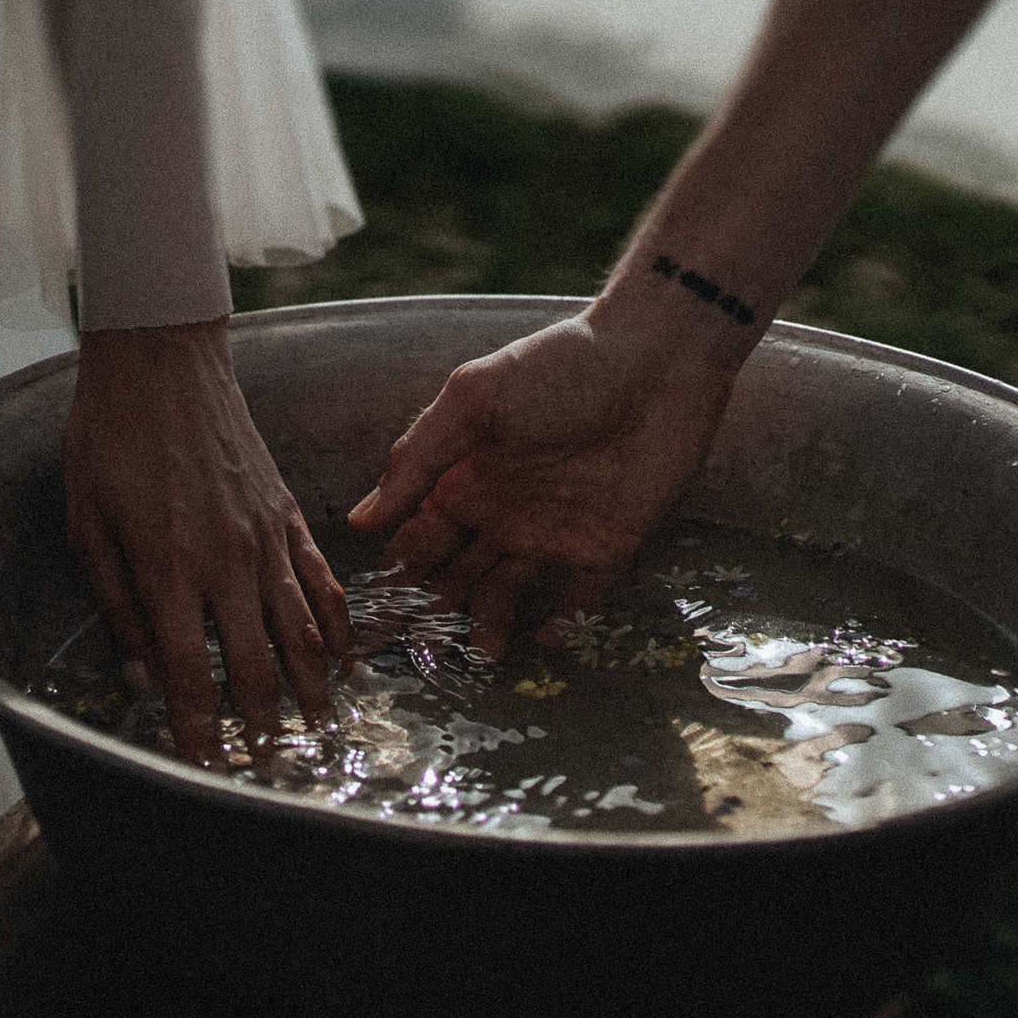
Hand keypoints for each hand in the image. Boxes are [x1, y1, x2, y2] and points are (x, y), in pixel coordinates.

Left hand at [63, 317, 352, 766]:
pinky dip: (337, 627)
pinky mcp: (286, 513)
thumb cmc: (108, 436)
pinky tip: (344, 660)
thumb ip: (115, 606)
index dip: (197, 733)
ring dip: (312, 690)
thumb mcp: (86, 524)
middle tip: (270, 768)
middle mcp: (226, 559)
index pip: (188, 675)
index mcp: (168, 566)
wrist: (160, 359)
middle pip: (255, 666)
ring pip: (302, 630)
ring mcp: (265, 535)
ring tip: (321, 733)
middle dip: (262, 727)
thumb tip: (139, 675)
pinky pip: (322, 582)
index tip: (202, 770)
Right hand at [345, 307, 756, 658]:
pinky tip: (544, 641)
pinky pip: (581, 600)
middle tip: (420, 655)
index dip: (395, 582)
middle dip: (433, 617)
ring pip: (506, 595)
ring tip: (479, 655)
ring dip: (488, 627)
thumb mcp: (474, 399)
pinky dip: (563, 625)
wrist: (656, 361)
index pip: (416, 544)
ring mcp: (552, 533)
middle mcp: (500, 513)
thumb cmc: (560, 367)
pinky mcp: (607, 546)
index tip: (373, 624)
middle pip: (454, 579)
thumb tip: (361, 522)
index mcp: (462, 480)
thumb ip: (418, 459)